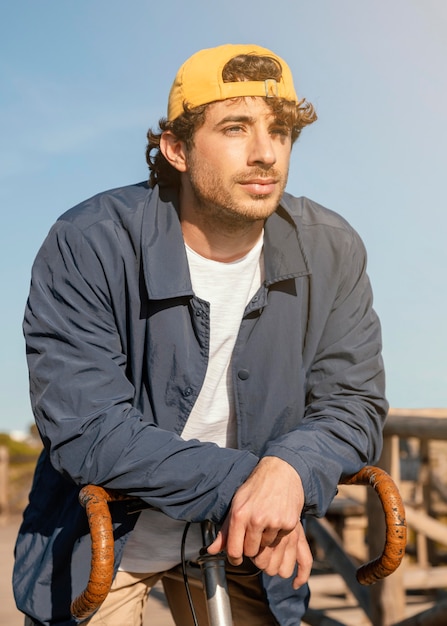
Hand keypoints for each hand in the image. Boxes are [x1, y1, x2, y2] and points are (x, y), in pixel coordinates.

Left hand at [207, 456, 312, 587]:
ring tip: (266, 523)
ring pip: (266, 548)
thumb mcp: (237, 503)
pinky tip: (276, 519)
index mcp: (239, 514)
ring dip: (265, 541)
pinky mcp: (288, 523)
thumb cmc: (255, 488)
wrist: (281, 471)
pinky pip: (280, 540)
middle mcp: (256, 519)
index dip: (234, 558)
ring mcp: (274, 521)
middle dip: (251, 548)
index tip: (236, 558)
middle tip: (253, 535)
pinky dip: (278, 534)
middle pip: (251, 552)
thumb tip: (211, 551)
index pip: (234, 550)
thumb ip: (225, 530)